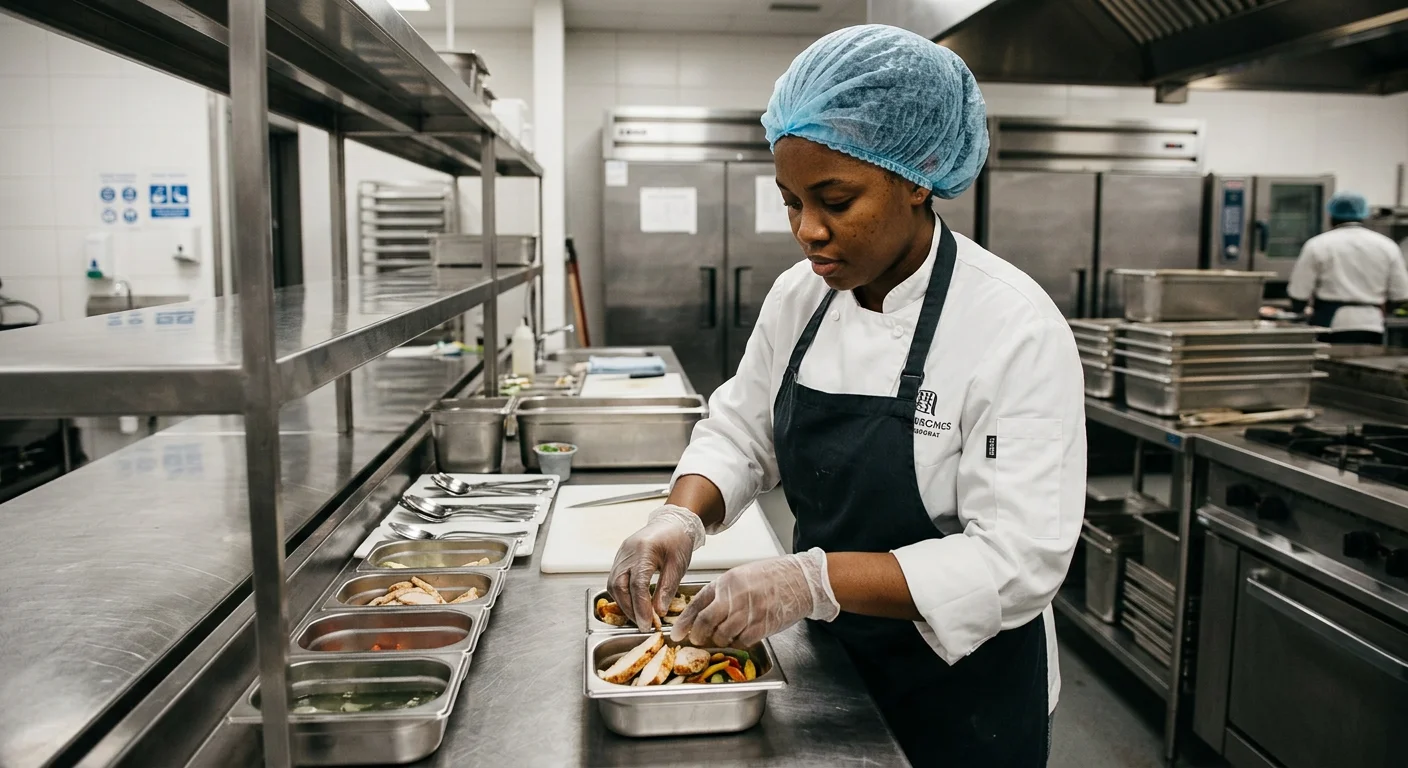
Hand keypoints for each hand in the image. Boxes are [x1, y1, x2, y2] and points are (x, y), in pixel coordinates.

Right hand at [608, 505, 705, 628]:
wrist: (672, 522)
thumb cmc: (677, 541)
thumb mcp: (678, 566)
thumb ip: (667, 589)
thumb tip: (658, 612)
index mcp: (644, 551)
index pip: (637, 584)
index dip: (640, 607)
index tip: (647, 623)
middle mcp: (627, 552)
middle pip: (619, 586)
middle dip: (629, 609)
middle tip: (642, 624)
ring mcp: (621, 555)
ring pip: (613, 585)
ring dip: (624, 604)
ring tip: (638, 617)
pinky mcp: (620, 558)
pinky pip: (615, 580)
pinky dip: (622, 595)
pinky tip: (632, 604)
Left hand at [671, 548, 840, 647]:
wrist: (802, 580)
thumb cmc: (772, 577)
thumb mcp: (742, 575)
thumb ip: (723, 591)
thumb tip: (703, 611)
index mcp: (727, 582)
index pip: (698, 603)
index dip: (684, 621)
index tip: (677, 633)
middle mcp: (736, 596)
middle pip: (706, 621)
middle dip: (698, 635)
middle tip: (696, 640)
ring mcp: (750, 612)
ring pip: (723, 635)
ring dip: (720, 640)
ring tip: (723, 637)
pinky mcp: (763, 625)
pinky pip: (742, 641)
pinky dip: (738, 642)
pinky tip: (741, 637)